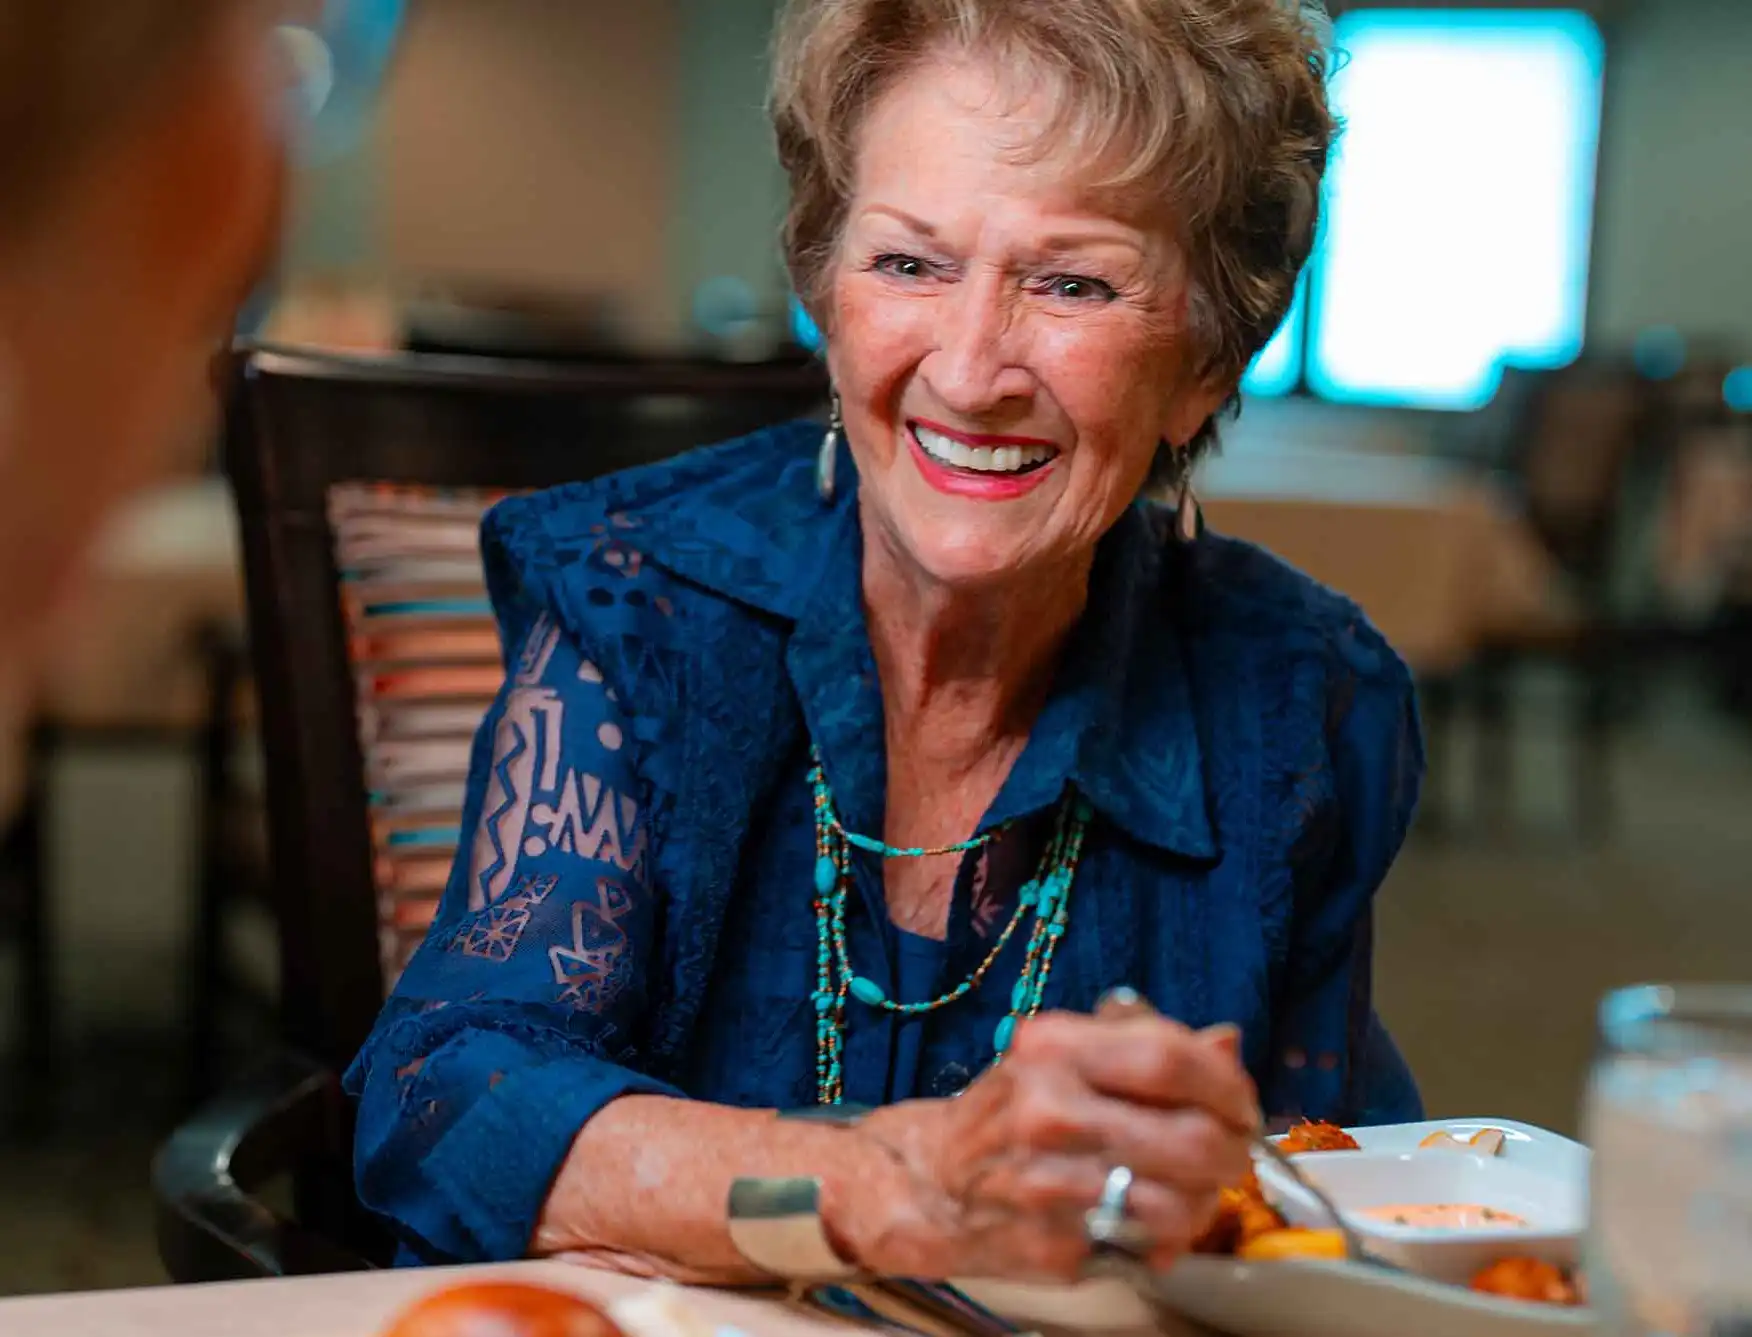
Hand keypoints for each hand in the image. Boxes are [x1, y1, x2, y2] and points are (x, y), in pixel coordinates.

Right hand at [838, 1007, 1259, 1280]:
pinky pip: (1149, 1244)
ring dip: (1205, 1199)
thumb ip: (1146, 1044)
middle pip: (1191, 1136)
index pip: (1171, 1057)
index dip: (1226, 1083)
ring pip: (1181, 1200)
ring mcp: (1051, 1183)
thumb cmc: (1013, 1111)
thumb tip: (1227, 1044)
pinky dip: (1169, 1236)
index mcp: (1055, 1048)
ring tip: (1193, 1189)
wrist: (930, 1181)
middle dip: (1233, 1150)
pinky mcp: (1055, 1243)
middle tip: (1232, 1152)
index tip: (1239, 1100)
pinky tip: (1153, 1221)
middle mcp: (1049, 1110)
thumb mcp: (1065, 1055)